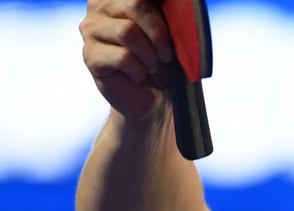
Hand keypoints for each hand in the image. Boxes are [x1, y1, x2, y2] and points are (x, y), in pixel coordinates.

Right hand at [79, 0, 173, 117]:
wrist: (155, 98)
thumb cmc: (163, 61)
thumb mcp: (171, 31)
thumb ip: (170, 12)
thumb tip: (184, 1)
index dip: (160, 3)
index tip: (172, 0)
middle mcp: (99, 5)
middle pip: (136, 4)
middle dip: (159, 33)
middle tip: (165, 55)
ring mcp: (91, 29)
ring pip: (128, 32)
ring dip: (149, 56)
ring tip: (151, 67)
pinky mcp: (90, 56)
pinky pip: (123, 57)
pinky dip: (139, 71)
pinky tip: (137, 76)